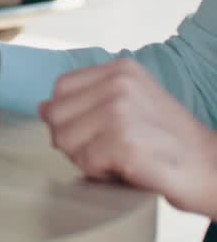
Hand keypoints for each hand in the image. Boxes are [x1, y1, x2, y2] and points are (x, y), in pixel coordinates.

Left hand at [39, 59, 216, 217]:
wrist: (213, 169)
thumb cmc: (169, 142)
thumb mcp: (131, 105)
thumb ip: (88, 101)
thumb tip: (42, 108)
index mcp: (120, 70)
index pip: (60, 89)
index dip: (70, 117)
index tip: (98, 130)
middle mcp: (119, 84)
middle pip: (55, 115)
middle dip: (74, 140)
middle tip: (110, 149)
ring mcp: (122, 111)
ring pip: (64, 140)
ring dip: (87, 158)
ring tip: (121, 157)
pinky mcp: (125, 142)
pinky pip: (85, 163)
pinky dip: (102, 173)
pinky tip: (129, 168)